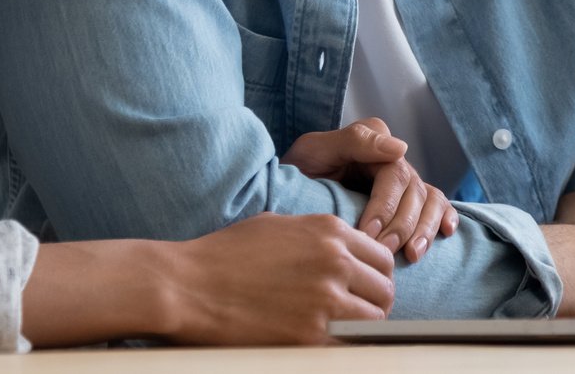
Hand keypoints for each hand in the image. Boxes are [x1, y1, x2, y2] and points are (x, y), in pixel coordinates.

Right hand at [165, 212, 396, 344]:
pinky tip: (327, 344)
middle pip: (384, 290)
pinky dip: (345, 347)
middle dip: (375, 304)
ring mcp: (325, 300)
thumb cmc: (227, 254)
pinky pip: (349, 345)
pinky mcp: (310, 336)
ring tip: (343, 331)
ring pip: (374, 320)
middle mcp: (335, 262)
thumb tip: (344, 252)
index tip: (366, 289)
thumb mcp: (279, 226)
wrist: (189, 285)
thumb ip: (319, 237)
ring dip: (363, 327)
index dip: (376, 277)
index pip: (382, 258)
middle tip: (358, 314)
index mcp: (329, 232)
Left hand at [283, 117, 458, 262]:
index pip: (394, 175)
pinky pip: (437, 204)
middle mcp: (394, 158)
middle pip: (414, 192)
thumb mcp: (316, 149)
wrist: (288, 189)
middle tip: (385, 253)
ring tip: (413, 255)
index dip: (385, 207)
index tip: (367, 234)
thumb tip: (400, 148)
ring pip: (430, 201)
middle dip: (402, 225)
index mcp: (374, 143)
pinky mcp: (407, 199)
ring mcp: (403, 179)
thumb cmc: (300, 170)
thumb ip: (355, 141)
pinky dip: (445, 216)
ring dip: (425, 229)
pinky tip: (446, 234)